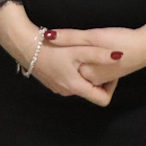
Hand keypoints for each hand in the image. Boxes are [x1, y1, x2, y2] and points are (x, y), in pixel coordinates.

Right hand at [0, 3, 118, 106]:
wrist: (25, 46)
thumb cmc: (52, 48)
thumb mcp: (78, 49)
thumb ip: (99, 54)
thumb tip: (120, 56)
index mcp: (76, 87)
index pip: (103, 99)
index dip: (111, 87)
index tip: (111, 70)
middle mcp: (68, 92)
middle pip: (91, 91)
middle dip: (99, 78)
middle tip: (100, 60)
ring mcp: (58, 88)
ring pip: (80, 85)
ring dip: (86, 74)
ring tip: (86, 56)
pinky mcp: (52, 81)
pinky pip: (69, 81)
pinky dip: (75, 72)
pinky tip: (71, 56)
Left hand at [45, 9, 145, 87]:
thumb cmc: (120, 40)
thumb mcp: (92, 36)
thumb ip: (69, 37)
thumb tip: (47, 37)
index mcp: (86, 75)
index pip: (61, 66)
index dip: (55, 53)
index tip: (50, 41)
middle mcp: (93, 81)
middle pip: (72, 70)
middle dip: (66, 58)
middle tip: (62, 42)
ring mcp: (104, 79)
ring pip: (83, 69)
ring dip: (78, 59)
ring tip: (76, 44)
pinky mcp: (112, 73)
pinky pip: (94, 70)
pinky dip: (89, 60)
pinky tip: (92, 47)